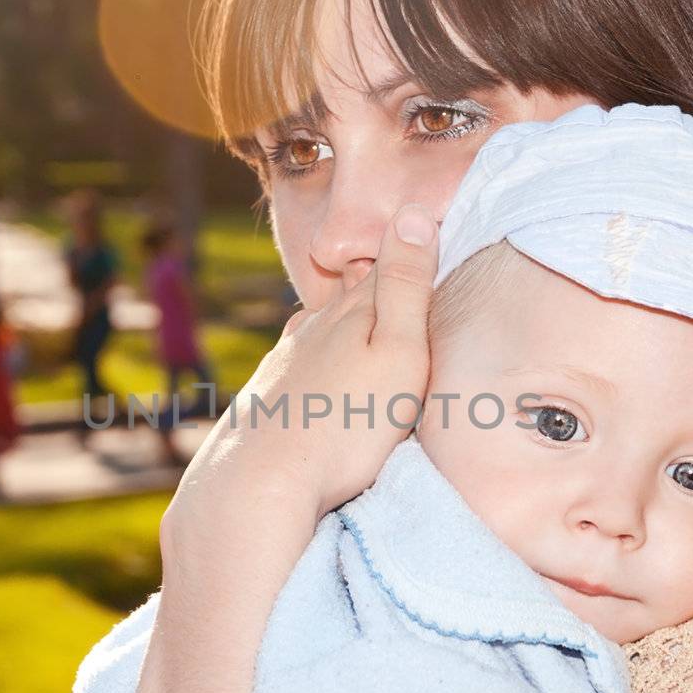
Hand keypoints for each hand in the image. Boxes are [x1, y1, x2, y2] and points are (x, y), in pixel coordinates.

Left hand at [163, 205, 439, 555]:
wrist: (258, 480)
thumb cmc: (345, 424)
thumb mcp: (397, 354)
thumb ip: (406, 287)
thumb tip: (414, 211)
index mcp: (350, 314)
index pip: (387, 270)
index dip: (410, 256)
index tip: (433, 240)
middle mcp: (312, 327)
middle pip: (351, 297)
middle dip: (376, 289)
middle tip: (403, 277)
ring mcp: (283, 360)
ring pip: (319, 328)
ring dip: (341, 324)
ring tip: (364, 328)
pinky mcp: (266, 395)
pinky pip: (299, 366)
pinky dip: (316, 362)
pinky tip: (318, 373)